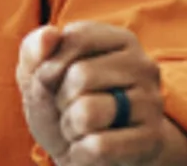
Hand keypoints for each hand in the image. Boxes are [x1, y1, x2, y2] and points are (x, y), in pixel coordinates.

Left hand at [15, 23, 186, 165]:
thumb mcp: (38, 74)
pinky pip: (98, 146)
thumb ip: (34, 49)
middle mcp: (143, 66)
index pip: (74, 38)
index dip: (49, 65)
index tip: (55, 80)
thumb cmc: (65, 104)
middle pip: (80, 76)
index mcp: (120, 40)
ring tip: (81, 129)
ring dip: (70, 127)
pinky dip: (80, 152)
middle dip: (61, 100)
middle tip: (72, 109)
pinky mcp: (151, 140)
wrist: (94, 155)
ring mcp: (151, 103)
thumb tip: (49, 33)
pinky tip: (89, 149)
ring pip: (87, 113)